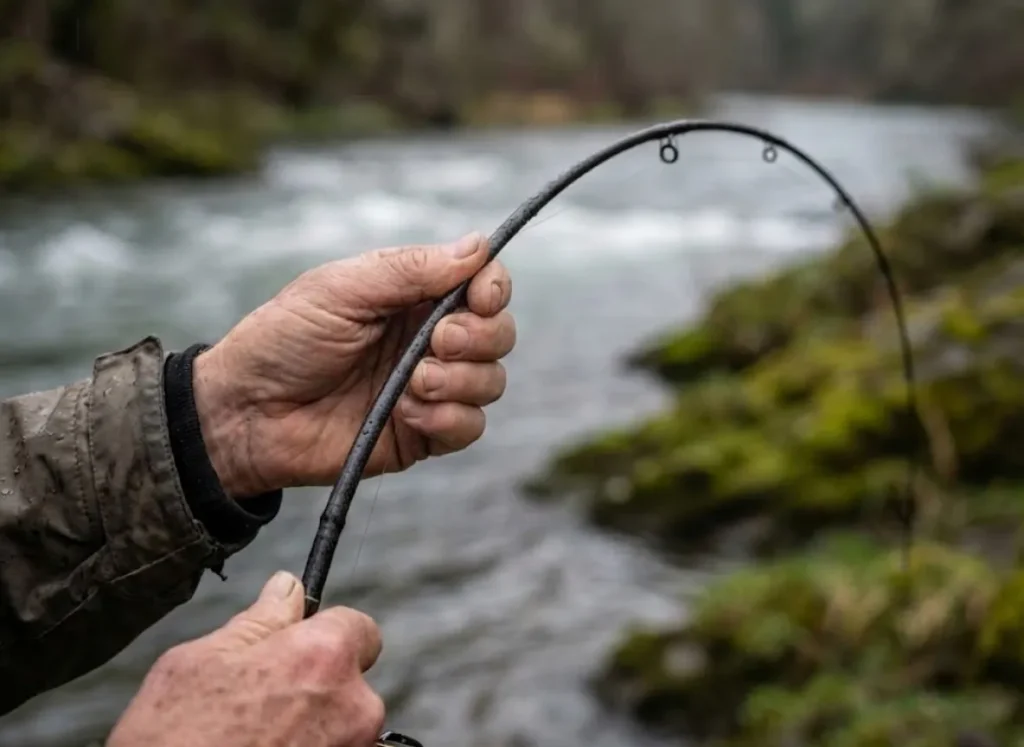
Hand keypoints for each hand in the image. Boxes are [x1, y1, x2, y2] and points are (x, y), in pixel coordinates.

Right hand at [107, 572, 384, 746]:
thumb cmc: (174, 743)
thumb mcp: (197, 665)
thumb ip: (258, 621)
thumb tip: (286, 588)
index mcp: (323, 656)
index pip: (358, 627)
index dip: (325, 635)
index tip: (297, 650)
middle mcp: (355, 705)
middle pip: (352, 681)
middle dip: (317, 686)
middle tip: (259, 706)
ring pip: (344, 725)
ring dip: (314, 727)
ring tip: (254, 740)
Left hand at [194, 233, 514, 496]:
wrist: (247, 414)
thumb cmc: (283, 341)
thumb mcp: (341, 289)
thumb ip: (410, 269)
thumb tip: (479, 245)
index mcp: (413, 297)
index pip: (484, 285)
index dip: (494, 289)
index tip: (480, 297)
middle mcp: (429, 340)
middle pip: (499, 334)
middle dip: (480, 337)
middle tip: (437, 342)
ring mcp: (429, 388)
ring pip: (492, 381)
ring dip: (462, 380)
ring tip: (414, 383)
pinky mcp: (423, 433)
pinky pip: (470, 427)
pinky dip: (448, 418)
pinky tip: (407, 413)